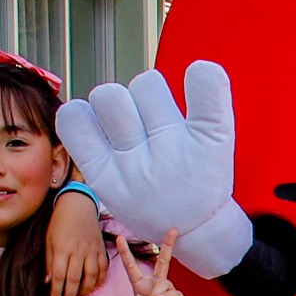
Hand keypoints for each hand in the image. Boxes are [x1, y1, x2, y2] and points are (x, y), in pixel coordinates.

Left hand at [44, 188, 109, 295]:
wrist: (78, 206)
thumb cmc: (59, 223)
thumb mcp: (49, 241)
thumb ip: (50, 262)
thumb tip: (49, 282)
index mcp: (62, 249)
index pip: (59, 276)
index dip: (57, 292)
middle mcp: (78, 252)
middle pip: (74, 280)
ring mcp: (92, 251)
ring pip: (91, 277)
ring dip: (85, 291)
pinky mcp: (101, 249)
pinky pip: (103, 269)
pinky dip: (99, 280)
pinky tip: (93, 287)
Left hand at [55, 64, 252, 277]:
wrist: (190, 227)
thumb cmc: (201, 173)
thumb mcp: (220, 140)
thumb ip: (209, 98)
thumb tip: (193, 68)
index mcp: (209, 141)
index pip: (205, 81)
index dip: (201, 75)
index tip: (199, 78)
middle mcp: (171, 153)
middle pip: (146, 85)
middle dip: (146, 91)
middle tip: (150, 117)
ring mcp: (133, 167)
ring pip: (109, 97)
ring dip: (113, 101)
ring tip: (122, 122)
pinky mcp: (103, 178)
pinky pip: (75, 125)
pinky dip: (76, 115)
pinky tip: (89, 122)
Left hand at [117, 230, 187, 295]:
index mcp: (140, 285)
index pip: (131, 266)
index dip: (126, 252)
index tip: (119, 238)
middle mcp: (155, 283)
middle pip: (163, 261)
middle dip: (168, 245)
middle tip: (173, 230)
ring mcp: (167, 289)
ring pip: (164, 282)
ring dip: (158, 292)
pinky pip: (173, 292)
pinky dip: (165, 295)